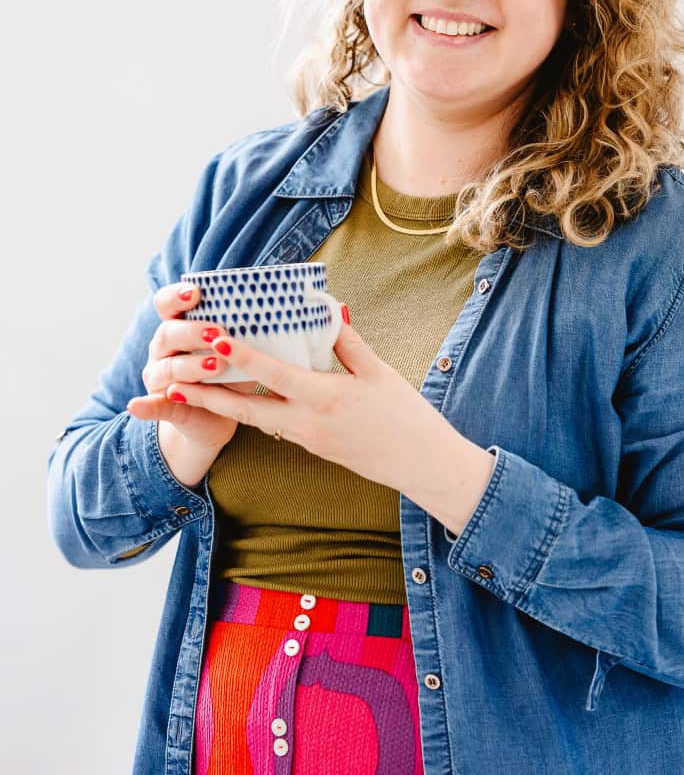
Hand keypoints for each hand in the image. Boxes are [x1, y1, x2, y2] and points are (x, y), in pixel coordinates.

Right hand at [125, 282, 260, 458]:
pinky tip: (136, 406)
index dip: (176, 296)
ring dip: (190, 366)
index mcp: (179, 328)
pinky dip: (146, 406)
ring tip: (217, 366)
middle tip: (218, 334)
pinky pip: (153, 405)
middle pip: (168, 333)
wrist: (217, 417)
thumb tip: (270, 310)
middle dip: (192, 332)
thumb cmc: (231, 373)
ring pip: (167, 368)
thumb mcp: (238, 350)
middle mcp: (164, 349)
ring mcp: (160, 378)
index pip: (167, 304)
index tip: (196, 293)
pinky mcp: (164, 406)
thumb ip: (242, 332)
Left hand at [154, 309, 466, 495]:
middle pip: (246, 409)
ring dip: (223, 406)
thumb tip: (328, 309)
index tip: (213, 339)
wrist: (421, 465)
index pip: (273, 374)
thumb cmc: (405, 415)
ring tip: (191, 393)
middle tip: (170, 384)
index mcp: (324, 397)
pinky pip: (275, 426)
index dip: (240, 357)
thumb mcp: (379, 371)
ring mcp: (307, 439)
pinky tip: (241, 400)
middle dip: (207, 395)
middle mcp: (307, 422)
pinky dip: (253, 413)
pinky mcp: (312, 448)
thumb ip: (347, 342)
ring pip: (256, 420)